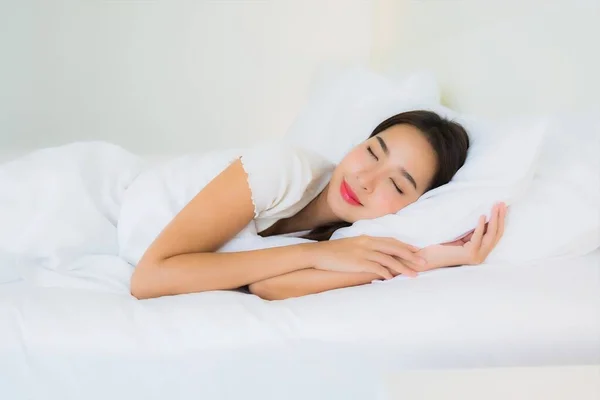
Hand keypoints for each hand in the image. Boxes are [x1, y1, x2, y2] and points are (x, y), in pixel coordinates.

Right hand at [308, 235, 426, 279]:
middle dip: (410, 255)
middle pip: (394, 248)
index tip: (417, 251)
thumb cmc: (334, 252)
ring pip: (389, 259)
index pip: (391, 241)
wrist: (319, 254)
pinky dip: (386, 273)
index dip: (405, 246)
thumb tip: (376, 258)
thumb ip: (366, 249)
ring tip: (414, 274)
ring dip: (403, 267)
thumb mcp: (352, 246)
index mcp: (367, 238)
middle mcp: (368, 243)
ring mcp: (363, 252)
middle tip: (423, 262)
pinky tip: (392, 279)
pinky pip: (377, 268)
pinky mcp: (358, 262)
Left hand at [407, 202, 507, 270]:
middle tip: (502, 203)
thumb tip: (483, 215)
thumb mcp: (460, 235)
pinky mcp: (470, 254)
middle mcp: (481, 255)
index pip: (495, 235)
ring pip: (491, 235)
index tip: (501, 206)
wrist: (425, 257)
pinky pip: (478, 237)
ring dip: (494, 219)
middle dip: (500, 217)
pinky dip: (481, 226)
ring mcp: (477, 256)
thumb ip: (471, 230)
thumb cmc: (439, 245)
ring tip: (496, 206)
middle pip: (496, 234)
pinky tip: (482, 216)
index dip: (499, 220)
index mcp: (480, 251)